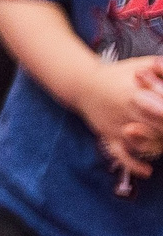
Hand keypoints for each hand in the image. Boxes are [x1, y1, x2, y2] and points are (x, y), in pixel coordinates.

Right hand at [75, 55, 162, 180]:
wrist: (81, 83)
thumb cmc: (117, 74)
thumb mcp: (141, 64)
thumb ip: (161, 68)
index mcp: (135, 93)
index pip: (162, 110)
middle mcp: (126, 111)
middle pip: (158, 129)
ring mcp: (116, 126)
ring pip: (144, 144)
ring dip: (158, 146)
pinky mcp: (108, 136)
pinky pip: (121, 155)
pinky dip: (133, 165)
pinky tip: (147, 171)